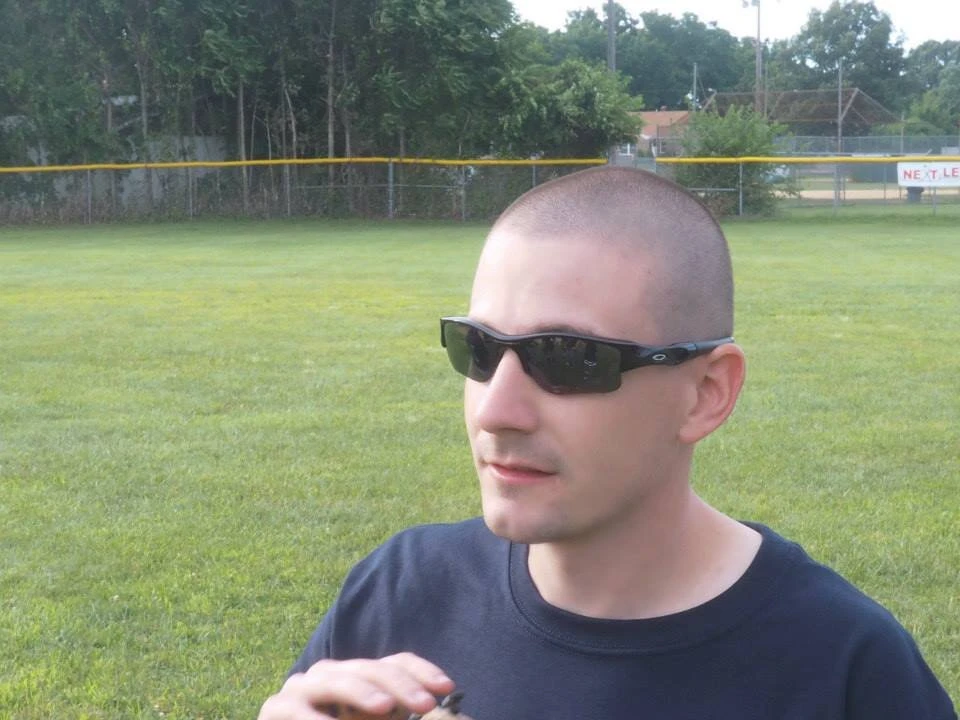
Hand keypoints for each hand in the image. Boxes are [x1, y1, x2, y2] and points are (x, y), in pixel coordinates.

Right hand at [258, 653, 456, 719]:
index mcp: (359, 677)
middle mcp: (332, 674)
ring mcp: (301, 688)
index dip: (422, 671)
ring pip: (335, 679)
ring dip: (361, 693)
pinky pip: (295, 709)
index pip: (395, 663)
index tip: (448, 687)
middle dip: (400, 685)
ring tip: (385, 708)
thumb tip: (444, 719)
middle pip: (369, 668)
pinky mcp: (275, 708)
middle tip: (425, 704)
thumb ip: (398, 717)